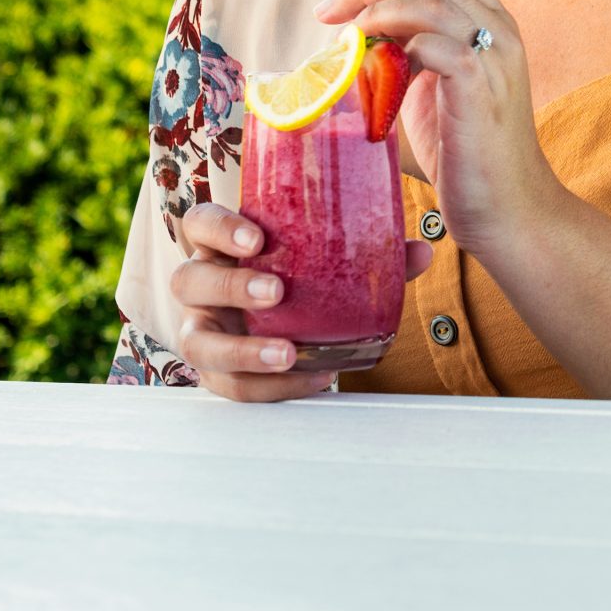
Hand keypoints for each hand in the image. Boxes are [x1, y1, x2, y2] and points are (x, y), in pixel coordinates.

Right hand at [168, 201, 433, 402]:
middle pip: (189, 280)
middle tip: (276, 293)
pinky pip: (230, 386)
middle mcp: (202, 284)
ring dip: (243, 350)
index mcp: (221, 245)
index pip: (200, 223)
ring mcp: (203, 328)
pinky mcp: (216, 370)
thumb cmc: (300, 276)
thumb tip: (422, 251)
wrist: (279, 321)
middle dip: (231, 287)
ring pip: (198, 342)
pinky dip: (271, 388)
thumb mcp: (326, 258)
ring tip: (288, 353)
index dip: (220, 228)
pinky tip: (314, 377)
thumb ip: (371, 252)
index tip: (256, 239)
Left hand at [318, 0, 551, 255]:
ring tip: (341, 32)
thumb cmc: (466, 152)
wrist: (508, 208)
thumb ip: (405, 53)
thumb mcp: (432, 88)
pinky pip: (432, 42)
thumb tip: (350, 31)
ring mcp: (493, 56)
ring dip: (374, 6)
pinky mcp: (479, 87)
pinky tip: (371, 66)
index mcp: (491, 21)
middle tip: (329, 4)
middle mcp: (500, 28)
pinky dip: (393, 44)